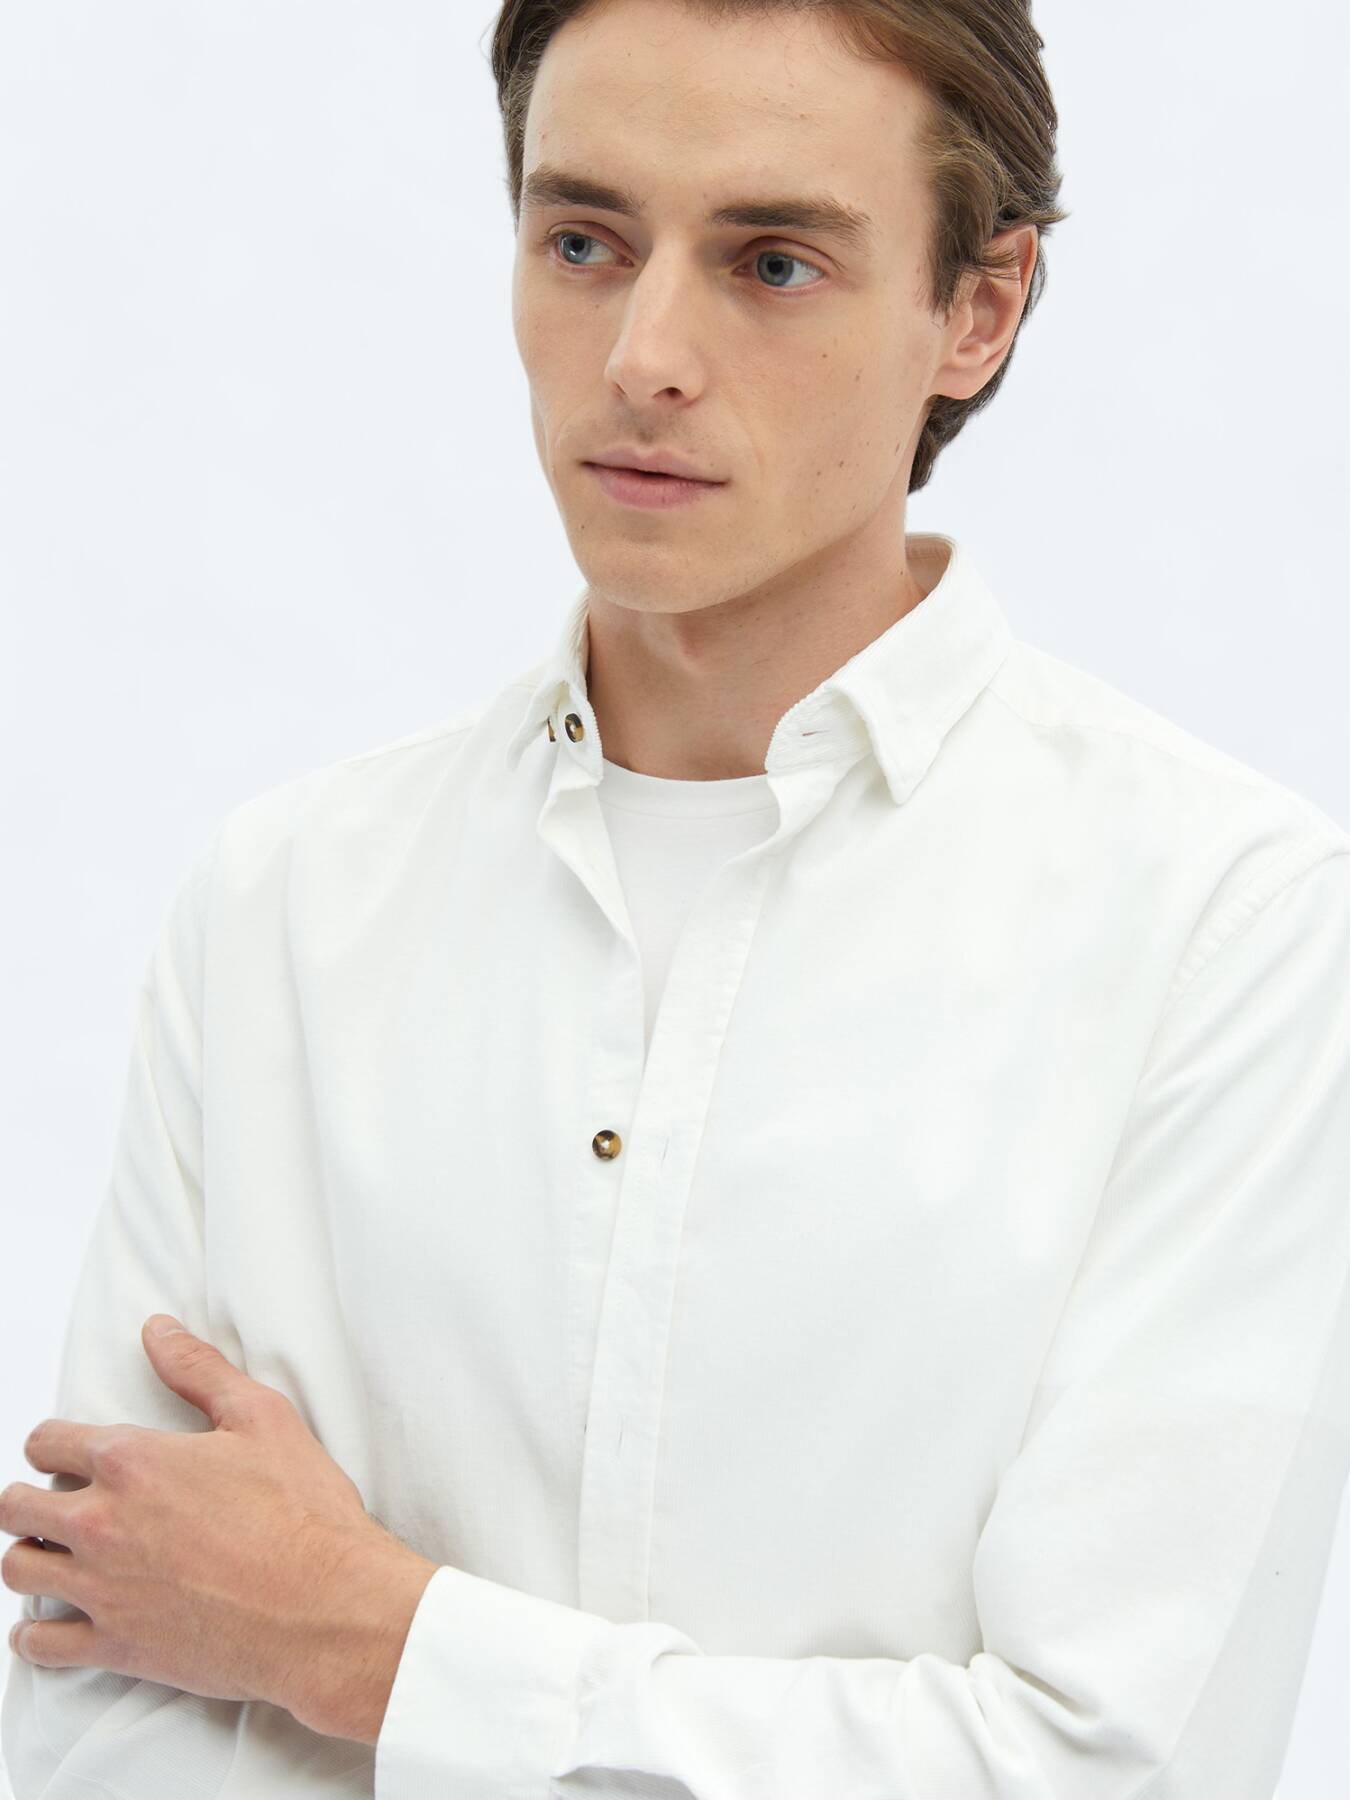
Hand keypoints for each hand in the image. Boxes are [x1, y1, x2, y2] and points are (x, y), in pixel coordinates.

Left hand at [2, 1316, 438, 1739]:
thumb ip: (199, 1369)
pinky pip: (40, 1644)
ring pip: (18, 1569)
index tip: (60, 1450)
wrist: (324, 1606)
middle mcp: (103, 1523)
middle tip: (48, 1500)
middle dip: (26, 1497)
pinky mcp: (116, 1645)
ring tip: (50, 1553)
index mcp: (133, 1462)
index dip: (50, 1441)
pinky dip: (34, 1634)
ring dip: (27, 1556)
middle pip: (17, 1506)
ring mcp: (104, 1588)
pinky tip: (47, 1625)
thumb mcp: (261, 1417)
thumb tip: (158, 1331)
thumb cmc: (302, 1512)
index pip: (48, 1441)